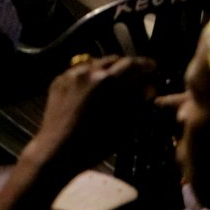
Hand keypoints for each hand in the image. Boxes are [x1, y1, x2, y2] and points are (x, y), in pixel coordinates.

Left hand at [26, 55, 156, 175]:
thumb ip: (138, 101)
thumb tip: (147, 87)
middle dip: (125, 67)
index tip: (152, 67)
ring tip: (114, 85)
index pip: (131, 64)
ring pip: (94, 64)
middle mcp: (87, 72)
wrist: (58, 149)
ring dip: (107, 70)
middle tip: (134, 78)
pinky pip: (79, 72)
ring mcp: (70, 75)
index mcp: (107, 81)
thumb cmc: (96, 142)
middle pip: (112, 60)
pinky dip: (90, 76)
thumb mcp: (126, 124)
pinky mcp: (58, 81)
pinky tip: (94, 90)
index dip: (145, 64)